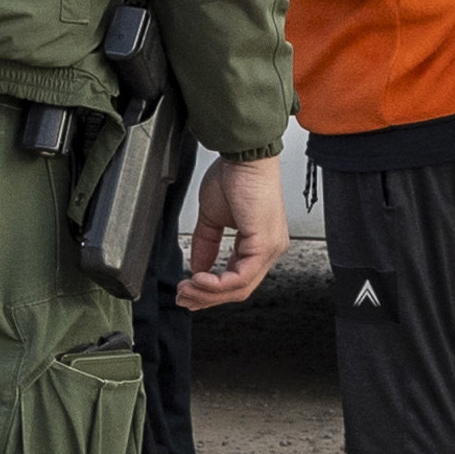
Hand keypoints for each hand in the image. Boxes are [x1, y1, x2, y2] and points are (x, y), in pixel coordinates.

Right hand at [171, 150, 288, 312]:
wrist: (243, 156)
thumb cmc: (236, 175)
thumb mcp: (213, 218)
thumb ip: (205, 244)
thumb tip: (196, 266)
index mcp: (259, 243)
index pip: (238, 279)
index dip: (211, 291)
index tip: (188, 291)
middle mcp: (270, 249)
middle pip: (239, 289)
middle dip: (206, 297)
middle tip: (184, 296)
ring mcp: (270, 248)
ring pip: (240, 287)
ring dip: (208, 293)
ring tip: (187, 289)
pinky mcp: (264, 244)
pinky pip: (242, 277)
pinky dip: (218, 283)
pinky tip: (200, 279)